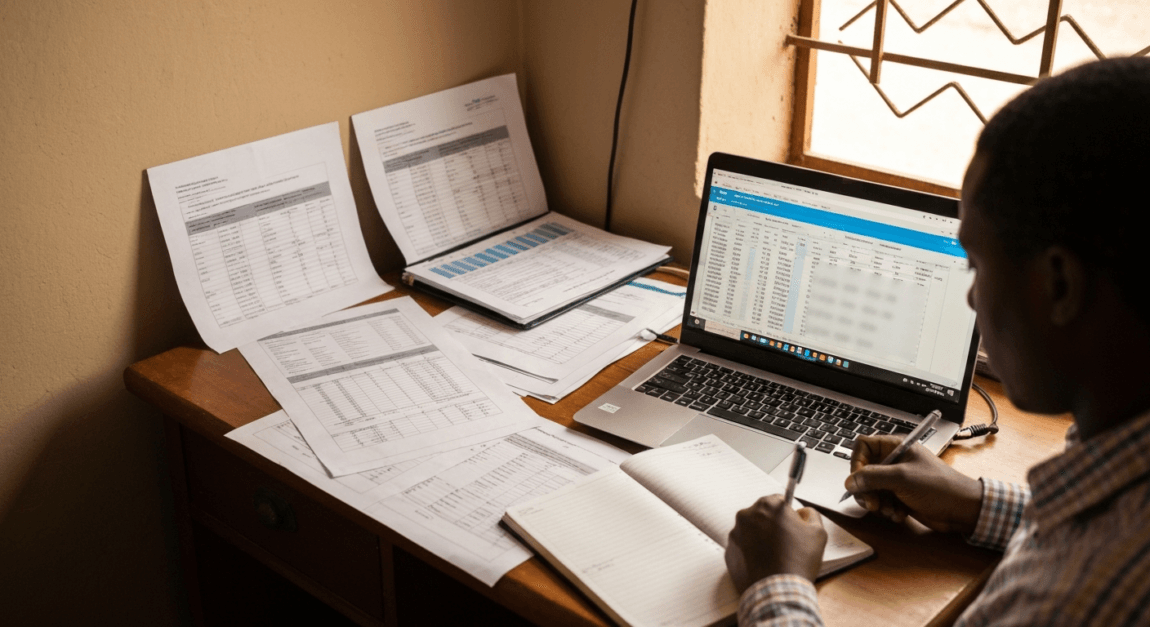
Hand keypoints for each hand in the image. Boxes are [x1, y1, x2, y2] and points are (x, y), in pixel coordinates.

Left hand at [725, 495, 826, 591]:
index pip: (778, 501)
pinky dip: (751, 554)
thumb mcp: (818, 532)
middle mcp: (746, 515)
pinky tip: (764, 565)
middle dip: (772, 526)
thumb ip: (810, 514)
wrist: (778, 590)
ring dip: (761, 539)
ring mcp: (735, 534)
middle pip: (762, 515)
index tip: (793, 528)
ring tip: (775, 557)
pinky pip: (742, 549)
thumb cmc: (798, 560)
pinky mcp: (729, 552)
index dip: (788, 515)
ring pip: (751, 532)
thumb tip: (802, 512)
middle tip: (785, 544)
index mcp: (767, 505)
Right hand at [845, 435, 982, 533]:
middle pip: (864, 471)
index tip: (858, 481)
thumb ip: (873, 478)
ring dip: (877, 503)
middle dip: (866, 490)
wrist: (963, 510)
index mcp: (896, 447)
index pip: (864, 446)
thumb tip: (849, 482)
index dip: (857, 463)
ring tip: (889, 510)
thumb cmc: (939, 487)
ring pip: (871, 489)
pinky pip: (882, 501)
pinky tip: (899, 514)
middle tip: (872, 503)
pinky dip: (887, 510)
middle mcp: (894, 461)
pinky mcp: (901, 496)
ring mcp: (897, 480)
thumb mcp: (903, 478)